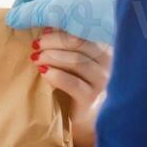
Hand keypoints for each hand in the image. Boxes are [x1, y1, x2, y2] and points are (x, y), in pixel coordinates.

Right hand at [6, 0, 119, 45]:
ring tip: (46, 35)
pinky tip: (69, 37)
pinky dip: (74, 21)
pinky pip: (86, 9)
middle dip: (40, 9)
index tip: (15, 17)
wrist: (142, 22)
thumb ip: (30, 13)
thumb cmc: (97, 9)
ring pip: (71, 1)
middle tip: (29, 27)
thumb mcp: (57, 10)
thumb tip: (11, 18)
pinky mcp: (115, 1)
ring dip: (56, 17)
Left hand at [31, 27, 111, 146]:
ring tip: (36, 58)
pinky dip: (55, 75)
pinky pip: (72, 82)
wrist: (87, 120)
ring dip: (51, 56)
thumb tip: (48, 26)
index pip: (85, 31)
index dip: (62, 29)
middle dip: (53, 41)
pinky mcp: (92, 99)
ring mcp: (103, 82)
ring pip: (76, 61)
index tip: (44, 30)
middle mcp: (110, 63)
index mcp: (107, 49)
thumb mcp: (77, 62)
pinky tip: (43, 72)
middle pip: (80, 42)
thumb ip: (69, 45)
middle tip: (36, 44)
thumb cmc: (79, 86)